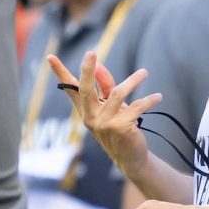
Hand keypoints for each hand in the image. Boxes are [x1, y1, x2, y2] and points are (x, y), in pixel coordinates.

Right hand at [47, 51, 161, 176]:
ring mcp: (104, 123)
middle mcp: (91, 117)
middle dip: (88, 70)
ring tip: (145, 72)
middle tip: (91, 52)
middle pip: (86, 89)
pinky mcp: (121, 127)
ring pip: (118, 94)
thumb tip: (100, 66)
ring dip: (134, 80)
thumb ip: (106, 87)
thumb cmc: (120, 127)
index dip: (60, 73)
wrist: (130, 157)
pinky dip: (149, 100)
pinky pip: (137, 107)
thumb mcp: (111, 106)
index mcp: (86, 110)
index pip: (71, 89)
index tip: (50, 57)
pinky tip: (158, 97)